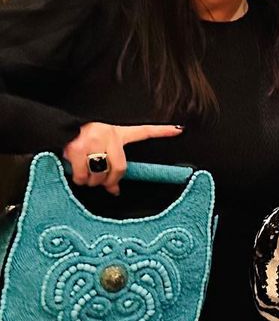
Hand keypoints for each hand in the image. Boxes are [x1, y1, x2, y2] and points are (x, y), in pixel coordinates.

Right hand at [62, 121, 182, 195]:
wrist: (56, 130)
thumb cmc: (80, 141)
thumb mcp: (98, 146)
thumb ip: (111, 165)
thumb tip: (114, 191)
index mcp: (116, 132)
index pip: (143, 131)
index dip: (162, 131)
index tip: (179, 129)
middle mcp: (108, 134)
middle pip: (120, 168)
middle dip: (110, 181)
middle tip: (102, 182)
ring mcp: (93, 141)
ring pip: (101, 175)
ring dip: (92, 181)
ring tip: (86, 173)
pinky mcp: (77, 149)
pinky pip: (84, 176)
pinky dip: (80, 180)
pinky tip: (76, 172)